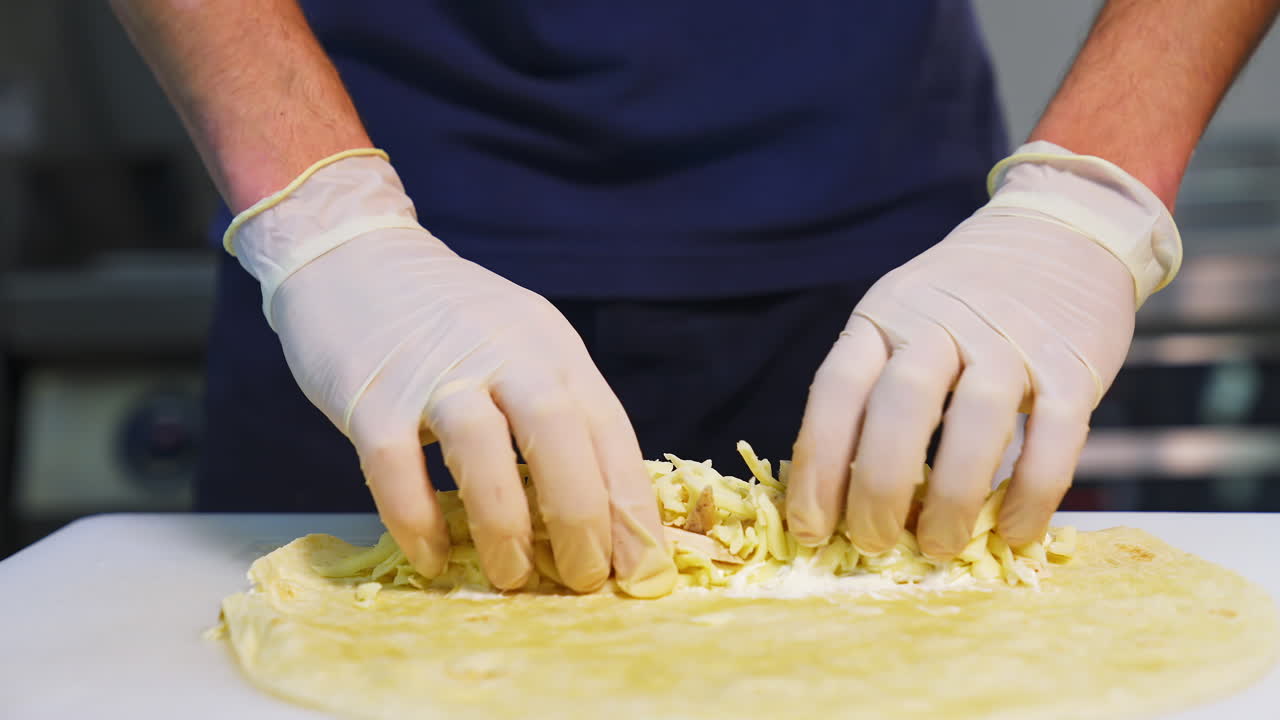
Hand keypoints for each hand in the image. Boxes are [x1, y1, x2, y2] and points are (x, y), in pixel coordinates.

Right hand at [226, 151, 676, 596]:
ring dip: (505, 524)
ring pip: (482, 449)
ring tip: (513, 577)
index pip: (608, 428)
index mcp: (551, 347)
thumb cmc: (449, 321)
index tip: (643, 567)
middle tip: (585, 580)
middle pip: (558, 433)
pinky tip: (432, 558)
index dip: (630, 503)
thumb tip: (600, 510)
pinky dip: (417, 520)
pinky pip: (397, 466)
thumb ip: (558, 410)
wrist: (352, 256)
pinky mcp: (372, 395)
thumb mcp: (523, 344)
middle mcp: (503, 353)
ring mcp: (435, 372)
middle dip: (581, 516)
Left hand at [786, 142, 1180, 558]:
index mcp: (883, 316)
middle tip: (872, 546)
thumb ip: (872, 389)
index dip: (818, 467)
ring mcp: (1011, 340)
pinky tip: (1014, 532)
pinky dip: (1033, 494)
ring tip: (938, 549)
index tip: (810, 528)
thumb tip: (838, 495)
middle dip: (878, 490)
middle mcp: (941, 324)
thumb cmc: (962, 299)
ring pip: (974, 424)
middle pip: (898, 409)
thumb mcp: (899, 320)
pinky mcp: (1074, 362)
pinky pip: (1054, 438)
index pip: (837, 391)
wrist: (1059, 231)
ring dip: (951, 500)